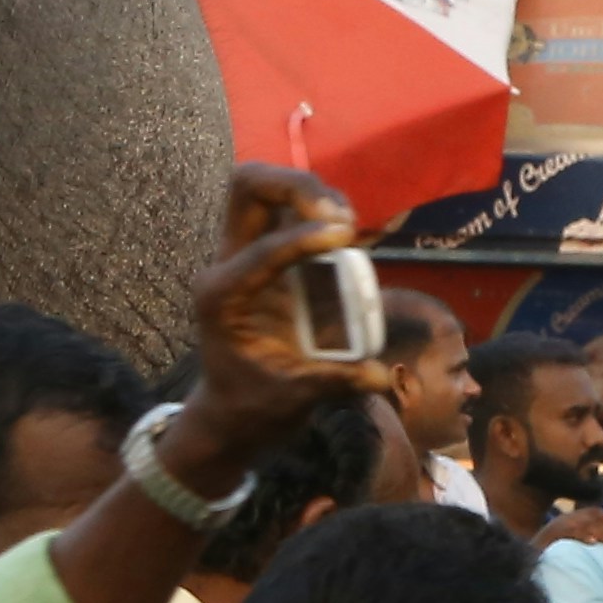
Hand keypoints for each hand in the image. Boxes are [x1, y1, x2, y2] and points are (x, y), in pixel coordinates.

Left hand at [150, 165, 388, 489]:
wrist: (229, 416)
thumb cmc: (253, 408)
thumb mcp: (293, 399)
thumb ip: (333, 382)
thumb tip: (379, 374)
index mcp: (223, 295)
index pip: (263, 248)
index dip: (304, 238)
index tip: (348, 238)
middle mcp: (227, 265)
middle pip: (247, 188)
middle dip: (295, 185)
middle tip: (340, 215)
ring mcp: (243, 257)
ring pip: (263, 190)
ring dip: (309, 192)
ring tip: (346, 222)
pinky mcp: (264, 258)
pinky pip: (285, 212)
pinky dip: (316, 209)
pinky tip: (344, 229)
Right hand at [543, 505, 602, 549]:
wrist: (527, 554)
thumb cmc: (550, 549)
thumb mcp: (565, 539)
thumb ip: (581, 536)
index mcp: (569, 519)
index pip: (590, 513)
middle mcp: (564, 520)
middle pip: (589, 520)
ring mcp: (556, 528)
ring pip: (583, 527)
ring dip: (601, 534)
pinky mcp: (551, 537)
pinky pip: (568, 535)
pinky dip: (582, 536)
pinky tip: (592, 542)